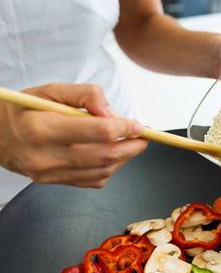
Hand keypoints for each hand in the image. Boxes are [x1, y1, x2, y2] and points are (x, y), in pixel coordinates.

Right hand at [0, 83, 148, 187]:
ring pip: (101, 171)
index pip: (97, 132)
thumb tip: (113, 111)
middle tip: (145, 137)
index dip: (125, 129)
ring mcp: (49, 173)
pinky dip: (109, 169)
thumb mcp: (50, 90)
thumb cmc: (23, 109)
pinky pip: (92, 181)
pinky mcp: (53, 182)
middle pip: (104, 156)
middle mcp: (45, 156)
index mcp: (42, 128)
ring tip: (132, 144)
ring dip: (124, 159)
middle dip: (132, 147)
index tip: (138, 125)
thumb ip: (85, 94)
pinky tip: (113, 156)